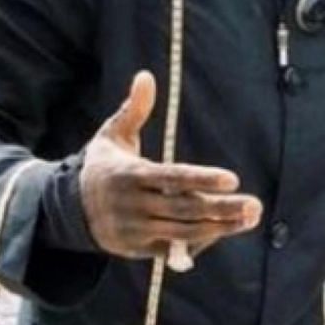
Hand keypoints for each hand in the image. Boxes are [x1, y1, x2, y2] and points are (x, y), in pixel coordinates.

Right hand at [79, 71, 261, 265]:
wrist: (69, 207)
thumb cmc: (103, 166)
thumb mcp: (113, 135)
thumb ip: (134, 109)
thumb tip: (146, 75)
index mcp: (128, 175)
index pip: (171, 177)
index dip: (201, 179)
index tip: (232, 179)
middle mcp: (132, 204)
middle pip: (184, 207)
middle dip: (222, 208)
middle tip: (254, 204)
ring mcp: (135, 228)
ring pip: (184, 231)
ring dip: (220, 227)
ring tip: (249, 218)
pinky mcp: (137, 248)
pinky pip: (173, 249)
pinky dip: (199, 242)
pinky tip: (224, 230)